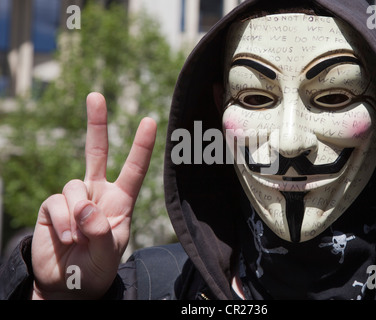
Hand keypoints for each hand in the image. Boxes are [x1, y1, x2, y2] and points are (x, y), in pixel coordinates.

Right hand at [31, 92, 156, 298]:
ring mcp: (74, 198)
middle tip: (96, 95)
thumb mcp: (107, 254)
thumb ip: (100, 232)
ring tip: (78, 238)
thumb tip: (85, 208)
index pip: (133, 170)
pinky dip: (62, 222)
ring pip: (74, 185)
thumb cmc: (96, 268)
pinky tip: (66, 238)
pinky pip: (57, 202)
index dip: (141, 146)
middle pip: (97, 152)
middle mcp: (98, 193)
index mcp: (120, 201)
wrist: (69, 284)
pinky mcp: (52, 205)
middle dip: (96, 124)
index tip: (150, 121)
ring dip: (77, 214)